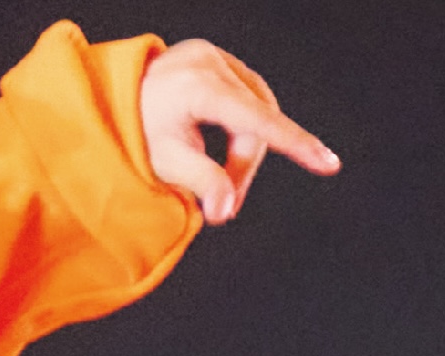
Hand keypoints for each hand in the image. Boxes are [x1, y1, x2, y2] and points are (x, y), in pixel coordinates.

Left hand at [139, 39, 338, 225]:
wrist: (116, 96)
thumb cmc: (138, 129)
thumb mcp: (166, 161)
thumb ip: (202, 183)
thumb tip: (224, 211)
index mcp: (196, 85)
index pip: (256, 121)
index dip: (294, 144)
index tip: (328, 163)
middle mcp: (208, 62)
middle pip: (256, 123)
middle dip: (245, 164)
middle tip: (227, 200)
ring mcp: (214, 56)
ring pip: (258, 111)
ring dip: (247, 146)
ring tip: (224, 171)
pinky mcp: (218, 58)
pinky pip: (250, 97)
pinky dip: (245, 124)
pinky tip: (226, 136)